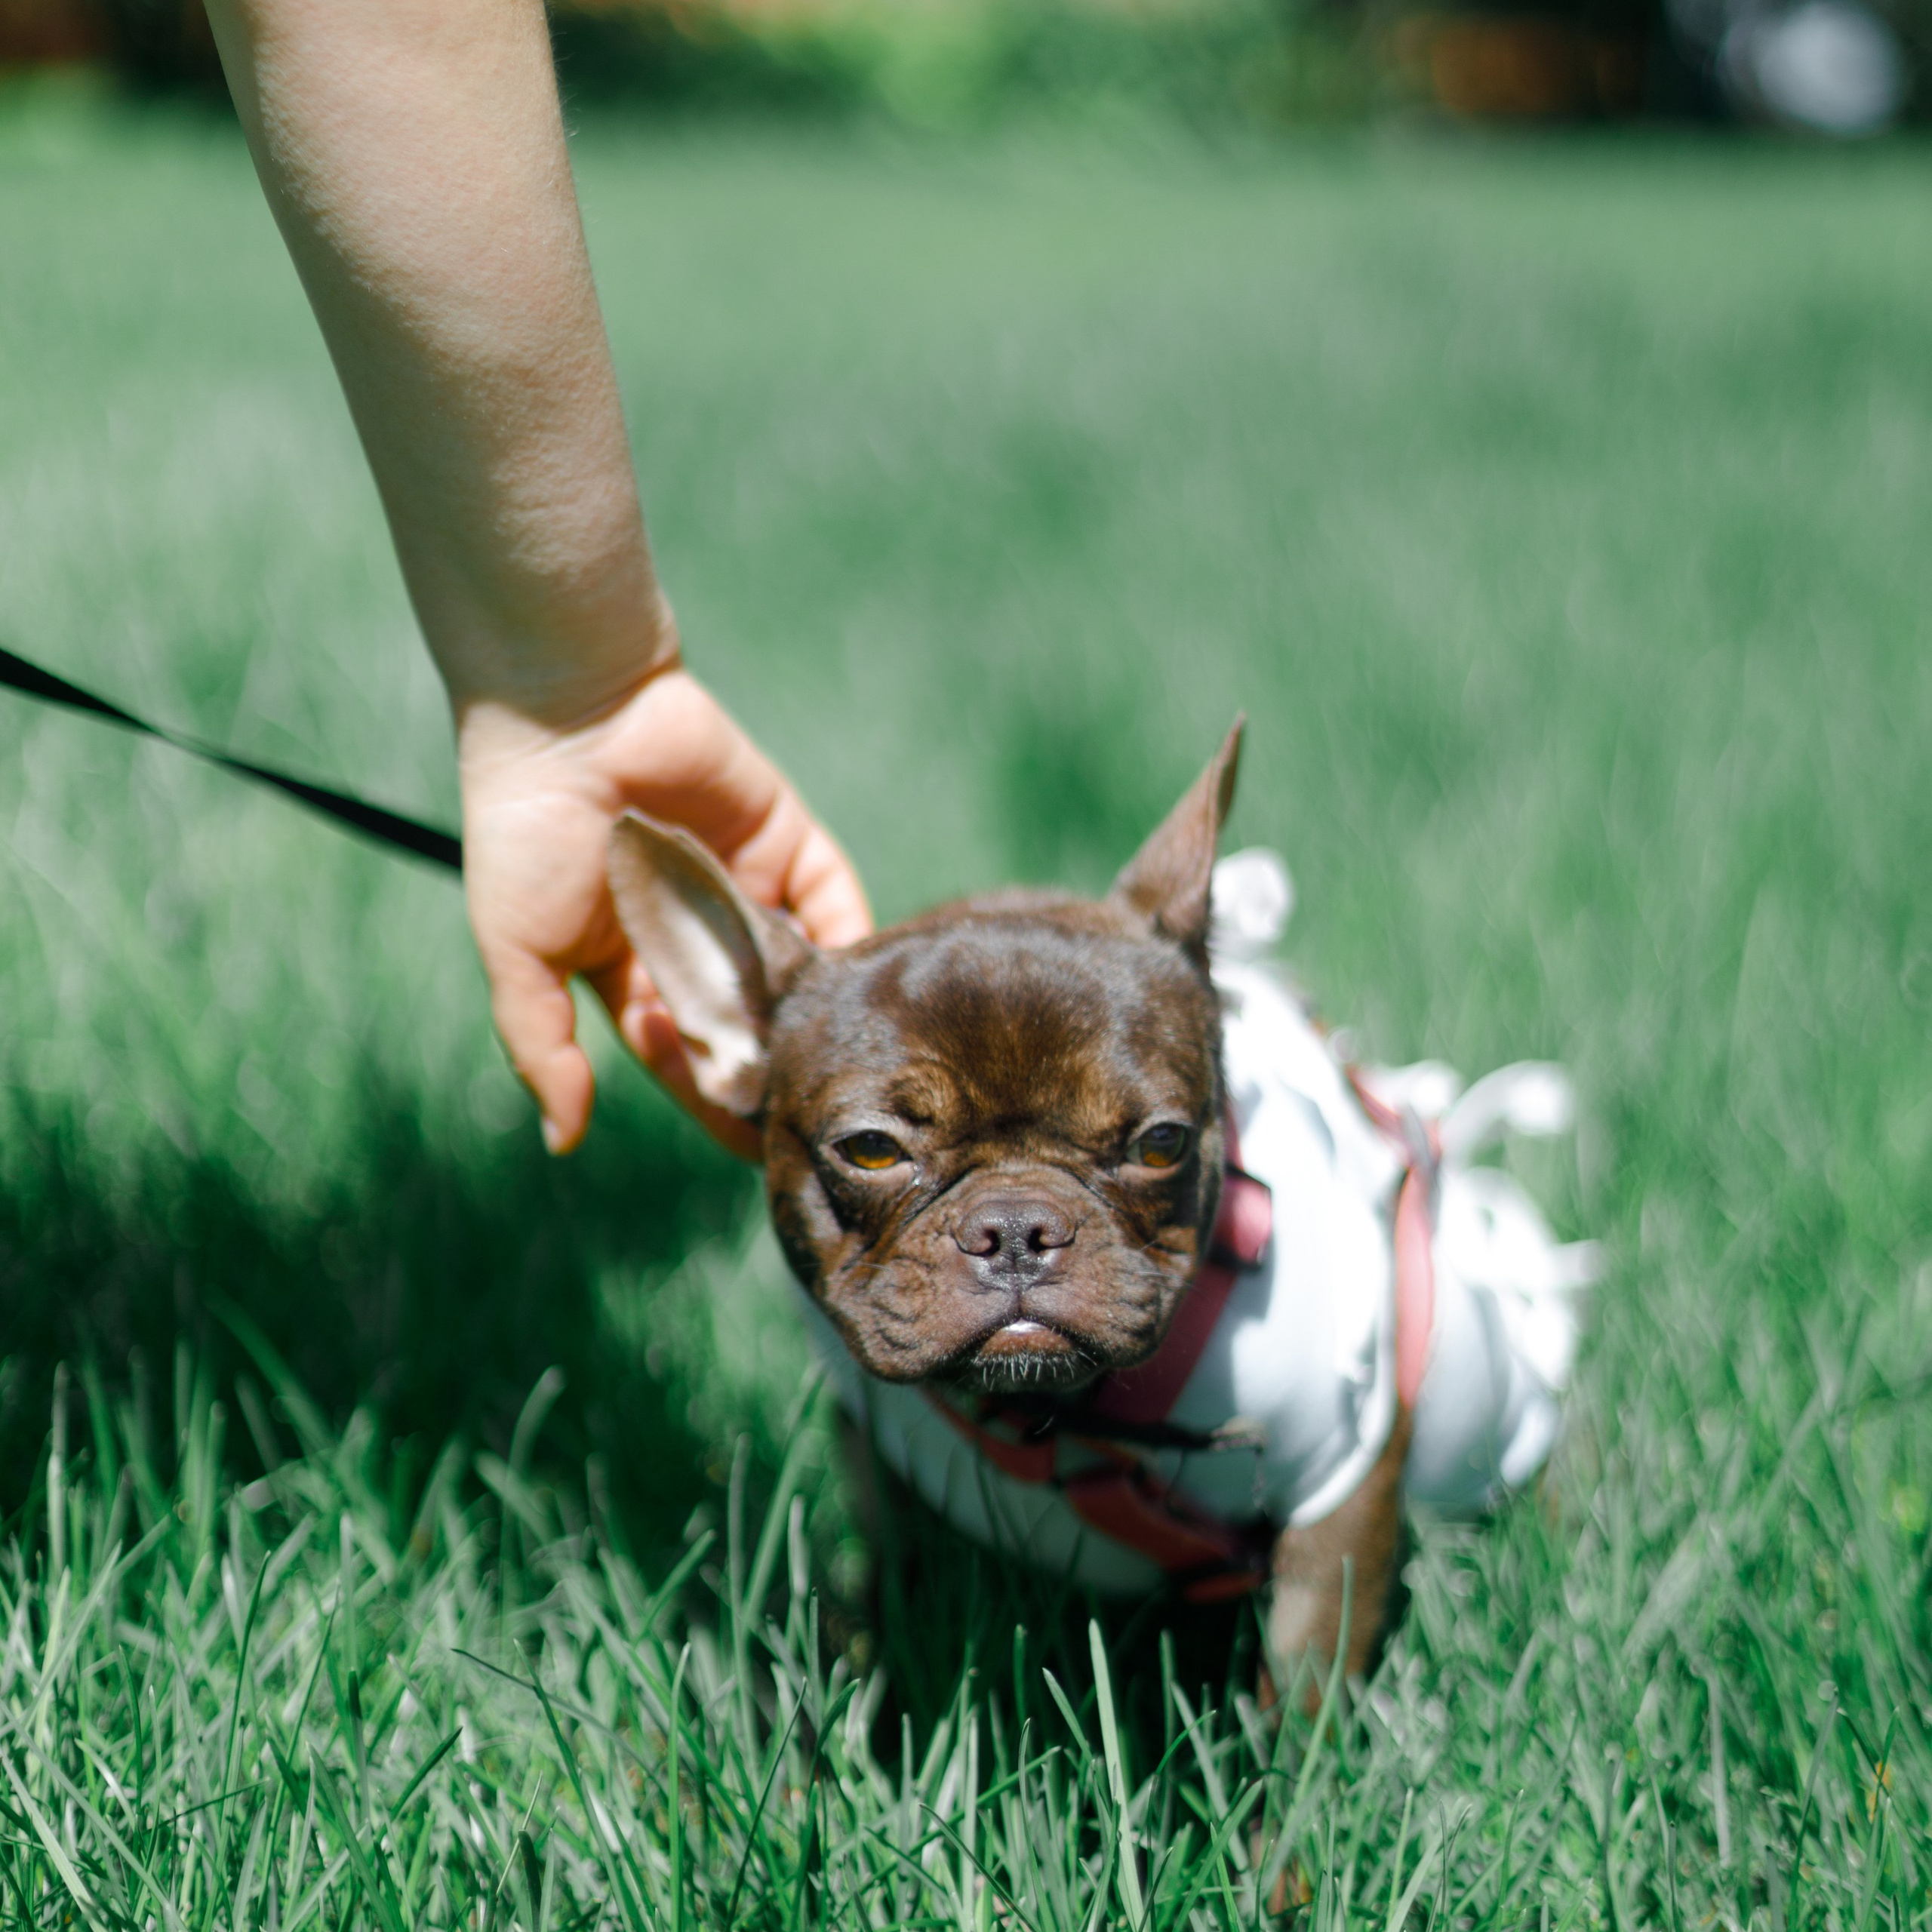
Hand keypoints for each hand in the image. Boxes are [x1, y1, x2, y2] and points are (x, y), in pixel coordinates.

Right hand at [457, 662, 870, 1157]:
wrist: (570, 713)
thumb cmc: (525, 834)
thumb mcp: (519, 953)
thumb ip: (542, 1047)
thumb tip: (562, 1142)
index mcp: (628, 968)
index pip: (685, 1053)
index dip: (718, 1098)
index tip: (758, 1152)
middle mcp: (693, 935)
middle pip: (752, 1021)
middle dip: (780, 1068)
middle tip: (819, 1124)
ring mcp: (745, 888)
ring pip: (800, 968)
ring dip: (823, 1014)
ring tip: (852, 1068)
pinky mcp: (788, 840)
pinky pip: (836, 900)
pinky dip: (855, 941)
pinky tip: (870, 991)